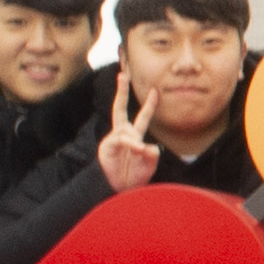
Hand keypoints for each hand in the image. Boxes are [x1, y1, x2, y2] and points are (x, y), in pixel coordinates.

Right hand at [98, 73, 159, 192]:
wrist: (121, 189)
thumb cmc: (134, 176)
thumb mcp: (149, 164)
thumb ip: (152, 154)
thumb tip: (147, 146)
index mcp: (135, 136)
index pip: (143, 117)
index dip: (150, 105)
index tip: (155, 91)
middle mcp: (123, 134)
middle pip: (119, 108)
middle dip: (121, 92)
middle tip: (122, 75)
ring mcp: (114, 139)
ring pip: (128, 131)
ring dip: (135, 142)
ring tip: (139, 153)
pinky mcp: (108, 146)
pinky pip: (121, 140)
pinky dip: (130, 143)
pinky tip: (135, 149)